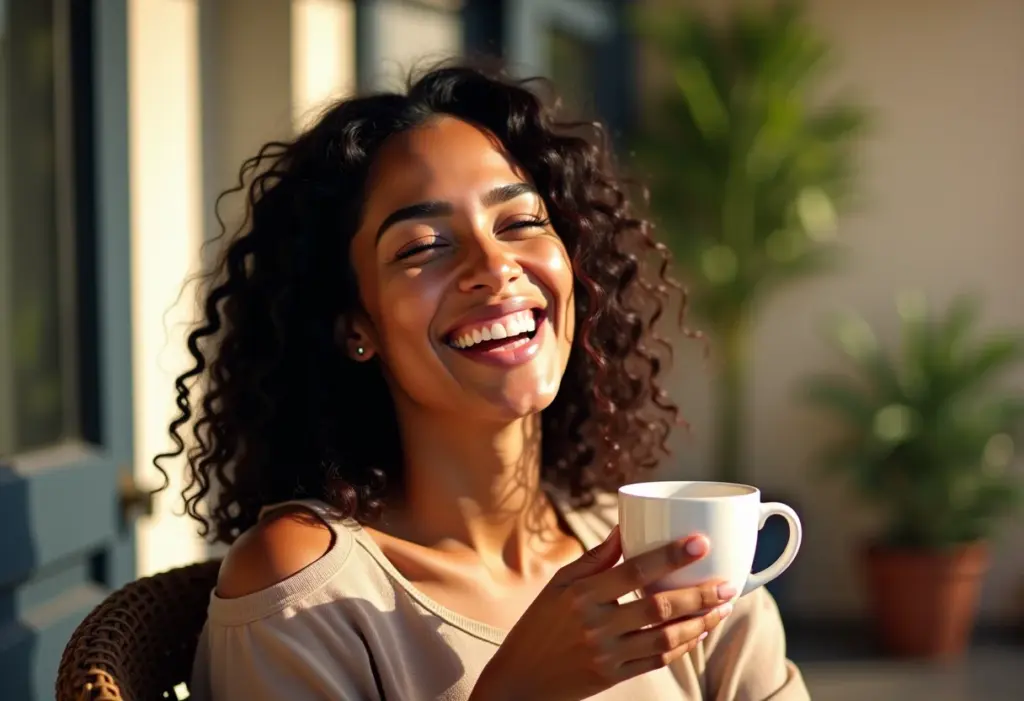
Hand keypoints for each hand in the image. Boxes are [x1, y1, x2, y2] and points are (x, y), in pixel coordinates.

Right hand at [470, 526, 733, 700]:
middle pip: (658, 607)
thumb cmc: (539, 624)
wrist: (519, 680)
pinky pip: (657, 659)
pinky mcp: (613, 677)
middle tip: (728, 583)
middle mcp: (595, 624)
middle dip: (699, 594)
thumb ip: (596, 558)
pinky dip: (682, 645)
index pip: (634, 571)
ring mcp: (606, 654)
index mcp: (581, 594)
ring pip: (665, 637)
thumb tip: (626, 526)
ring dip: (700, 622)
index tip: (700, 543)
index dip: (669, 556)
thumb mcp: (559, 584)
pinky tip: (699, 631)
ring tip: (722, 606)